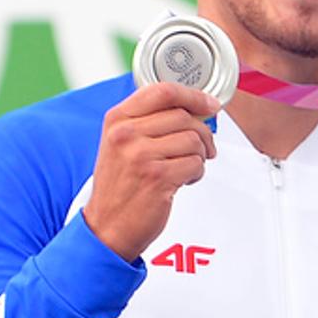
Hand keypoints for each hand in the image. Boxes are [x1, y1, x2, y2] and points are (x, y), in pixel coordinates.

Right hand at [81, 81, 221, 262]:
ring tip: (187, 167)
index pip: (162, 91)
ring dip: (200, 155)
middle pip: (184, 116)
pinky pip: (195, 164)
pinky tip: (184, 180)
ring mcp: (141, 156)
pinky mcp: (158, 178)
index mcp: (117, 119)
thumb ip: (148, 121)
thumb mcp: (121, 143)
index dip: (194, 95)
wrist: (107, 226)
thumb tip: (195, 107)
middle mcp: (126, 134)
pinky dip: (197, 173)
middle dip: (202, 133)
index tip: (210, 104)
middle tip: (203, 148)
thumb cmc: (120, 185)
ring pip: (193, 140)